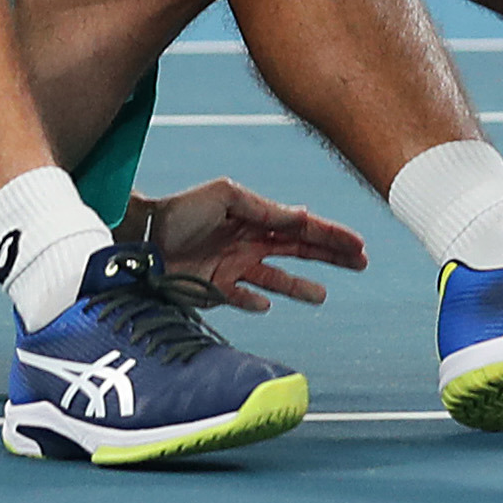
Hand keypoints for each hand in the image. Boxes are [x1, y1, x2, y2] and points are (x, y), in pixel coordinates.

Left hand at [127, 179, 368, 311]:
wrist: (142, 237)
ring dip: (300, 286)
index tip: (358, 246)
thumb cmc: (181, 211)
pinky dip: (255, 302)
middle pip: (299, 252)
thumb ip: (264, 208)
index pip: (303, 228)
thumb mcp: (227, 197)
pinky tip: (266, 305)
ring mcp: (234, 267)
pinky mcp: (215, 288)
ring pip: (276, 280)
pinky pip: (242, 298)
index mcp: (256, 218)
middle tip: (360, 263)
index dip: (332, 237)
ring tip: (322, 295)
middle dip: (330, 257)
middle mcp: (249, 243)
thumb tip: (301, 216)